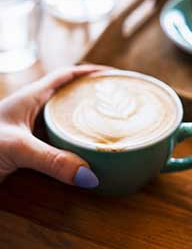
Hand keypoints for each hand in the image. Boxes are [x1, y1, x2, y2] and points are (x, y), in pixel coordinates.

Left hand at [0, 65, 103, 187]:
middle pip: (68, 94)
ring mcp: (28, 128)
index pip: (66, 75)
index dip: (91, 72)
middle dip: (92, 94)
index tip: (114, 76)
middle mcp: (31, 109)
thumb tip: (90, 176)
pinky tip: (82, 150)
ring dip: (83, 118)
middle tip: (117, 101)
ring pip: (62, 117)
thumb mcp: (17, 148)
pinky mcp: (25, 146)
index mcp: (30, 98)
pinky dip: (73, 140)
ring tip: (107, 124)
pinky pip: (56, 138)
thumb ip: (52, 161)